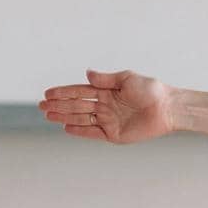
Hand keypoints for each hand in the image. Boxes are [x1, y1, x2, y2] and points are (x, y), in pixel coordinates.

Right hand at [37, 68, 175, 144]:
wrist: (167, 108)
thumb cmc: (151, 90)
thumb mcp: (127, 79)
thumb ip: (105, 79)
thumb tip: (87, 73)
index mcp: (107, 91)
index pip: (80, 91)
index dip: (64, 93)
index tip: (47, 93)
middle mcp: (105, 106)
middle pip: (77, 105)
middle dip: (59, 105)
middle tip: (40, 106)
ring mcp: (109, 121)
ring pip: (81, 118)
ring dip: (64, 116)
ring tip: (47, 115)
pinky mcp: (114, 135)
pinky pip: (92, 132)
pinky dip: (79, 130)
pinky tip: (65, 127)